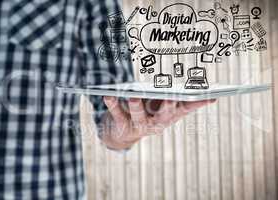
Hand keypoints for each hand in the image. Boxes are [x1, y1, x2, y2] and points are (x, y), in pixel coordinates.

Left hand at [100, 97, 215, 150]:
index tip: (212, 96)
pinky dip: (112, 105)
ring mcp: (139, 126)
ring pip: (139, 116)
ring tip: (133, 95)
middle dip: (168, 107)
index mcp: (168, 116)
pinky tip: (108, 95)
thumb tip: (199, 90)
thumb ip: (174, 98)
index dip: (198, 104)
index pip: (185, 109)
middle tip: (171, 97)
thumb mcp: (160, 105)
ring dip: (136, 106)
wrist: (121, 134)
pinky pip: (117, 114)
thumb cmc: (146, 112)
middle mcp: (156, 123)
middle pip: (164, 116)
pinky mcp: (122, 126)